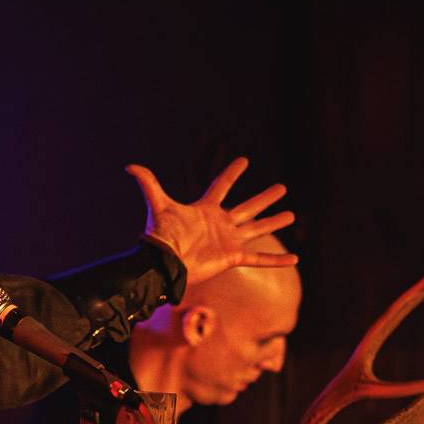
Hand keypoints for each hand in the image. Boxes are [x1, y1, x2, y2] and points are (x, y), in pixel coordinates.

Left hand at [126, 157, 296, 286]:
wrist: (165, 263)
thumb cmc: (162, 235)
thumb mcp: (158, 205)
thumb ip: (147, 183)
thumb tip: (129, 165)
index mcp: (206, 209)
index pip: (222, 186)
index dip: (232, 173)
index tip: (244, 160)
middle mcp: (220, 224)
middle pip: (248, 207)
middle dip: (265, 198)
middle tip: (282, 187)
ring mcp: (228, 241)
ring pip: (257, 229)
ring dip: (275, 222)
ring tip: (292, 214)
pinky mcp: (233, 257)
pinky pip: (259, 258)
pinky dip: (276, 260)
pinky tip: (295, 258)